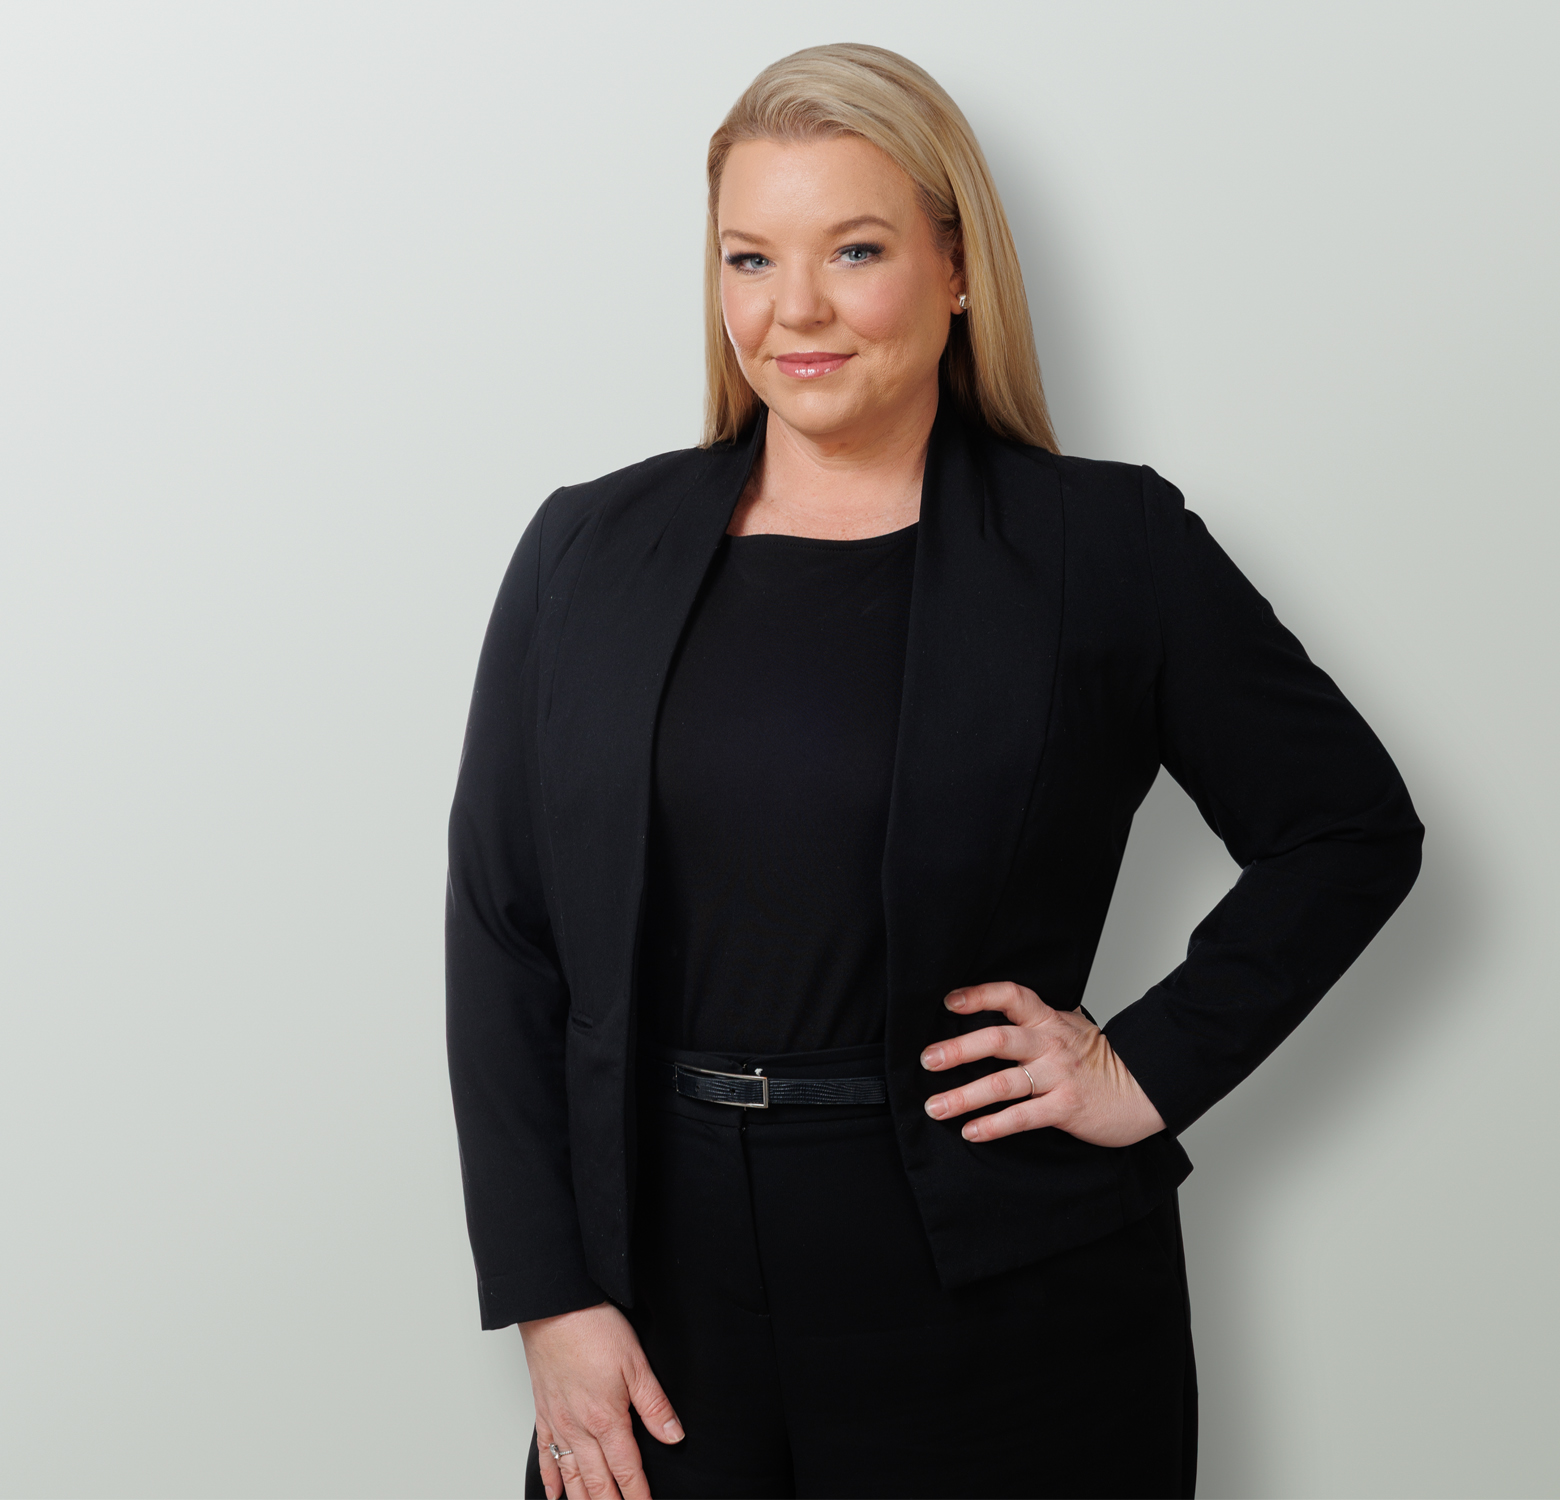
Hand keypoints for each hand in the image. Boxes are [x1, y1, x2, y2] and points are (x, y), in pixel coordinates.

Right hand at [520, 1300, 683, 1499]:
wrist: (554, 1308)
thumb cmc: (593, 1329)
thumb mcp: (636, 1364)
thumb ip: (655, 1405)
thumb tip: (674, 1436)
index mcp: (606, 1418)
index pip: (627, 1469)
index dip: (638, 1494)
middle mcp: (579, 1428)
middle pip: (598, 1481)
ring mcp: (558, 1422)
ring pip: (571, 1476)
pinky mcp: (543, 1412)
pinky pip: (545, 1454)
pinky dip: (551, 1479)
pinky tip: (555, 1494)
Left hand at [920, 982, 1165, 1146]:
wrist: (1145, 1088)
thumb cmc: (1100, 1059)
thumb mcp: (1070, 1026)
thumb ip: (1037, 1019)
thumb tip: (998, 1009)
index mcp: (1049, 1020)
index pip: (1012, 996)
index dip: (980, 995)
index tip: (949, 1001)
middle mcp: (1050, 1045)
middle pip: (998, 1040)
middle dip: (958, 1050)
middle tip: (928, 1060)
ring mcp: (1058, 1077)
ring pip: (1003, 1083)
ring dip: (965, 1096)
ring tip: (937, 1106)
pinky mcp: (1066, 1108)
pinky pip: (1023, 1117)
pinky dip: (994, 1125)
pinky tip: (971, 1131)